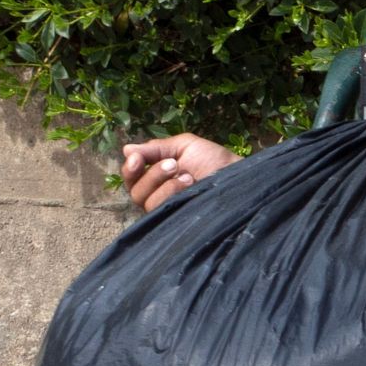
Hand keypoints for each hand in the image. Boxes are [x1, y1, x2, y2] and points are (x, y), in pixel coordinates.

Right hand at [119, 133, 241, 212]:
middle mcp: (157, 195)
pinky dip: (172, 194)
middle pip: (135, 191)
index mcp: (155, 177)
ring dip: (165, 185)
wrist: (239, 175)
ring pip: (146, 202)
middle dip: (151, 174)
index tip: (137, 159)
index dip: (129, 169)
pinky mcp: (177, 219)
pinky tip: (189, 185)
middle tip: (173, 164)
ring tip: (188, 176)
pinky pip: (161, 210)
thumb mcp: (184, 146)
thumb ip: (156, 148)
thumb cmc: (214, 160)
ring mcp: (167, 209)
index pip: (131, 177)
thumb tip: (126, 149)